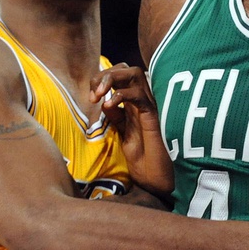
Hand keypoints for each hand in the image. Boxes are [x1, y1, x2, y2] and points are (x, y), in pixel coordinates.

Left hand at [92, 64, 174, 195]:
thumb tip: (105, 102)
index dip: (102, 79)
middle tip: (93, 94)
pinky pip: (139, 95)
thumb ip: (116, 117)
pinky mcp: (155, 116)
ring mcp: (152, 106)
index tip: (91, 96)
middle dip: (105, 75)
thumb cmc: (144, 160)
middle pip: (127, 69)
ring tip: (99, 94)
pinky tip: (110, 105)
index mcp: (136, 103)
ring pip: (135, 73)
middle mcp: (145, 100)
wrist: (157, 180)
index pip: (120, 75)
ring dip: (112, 78)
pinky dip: (122, 94)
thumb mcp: (124, 134)